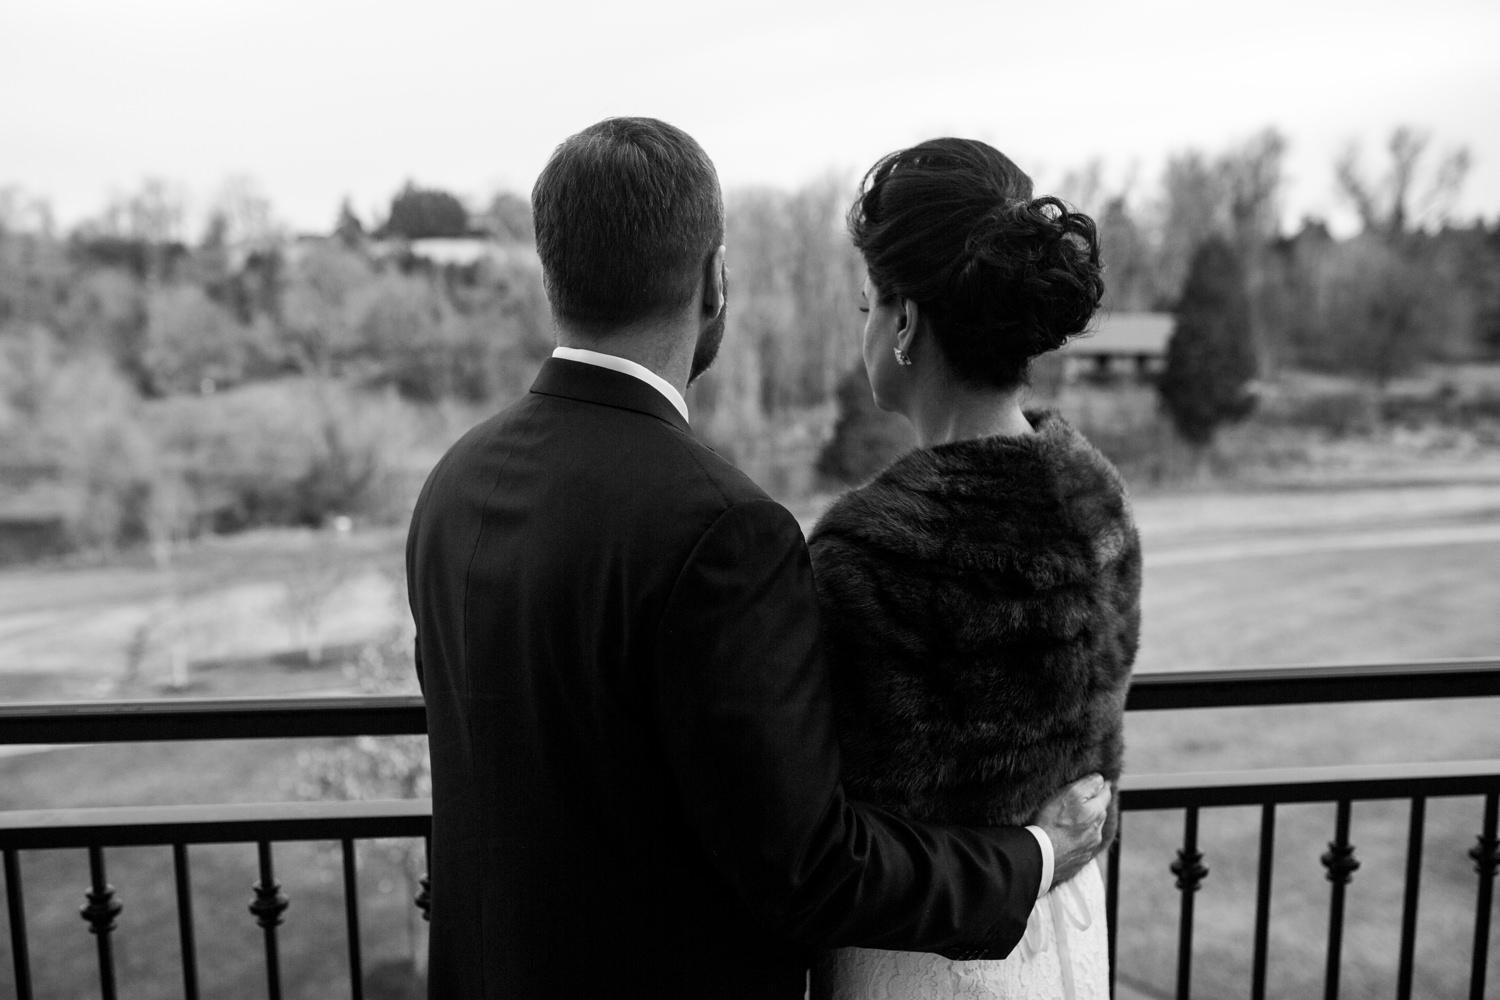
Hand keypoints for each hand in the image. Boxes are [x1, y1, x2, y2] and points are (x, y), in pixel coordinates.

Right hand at [1033, 773, 1110, 890]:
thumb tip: (1101, 780)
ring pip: (1091, 830)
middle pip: (1099, 813)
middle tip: (1082, 800)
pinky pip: (1081, 846)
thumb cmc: (1052, 823)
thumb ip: (1088, 785)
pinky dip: (1077, 839)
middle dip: (1094, 806)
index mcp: (1097, 813)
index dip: (1101, 786)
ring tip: (1071, 821)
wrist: (1041, 856)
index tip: (1099, 782)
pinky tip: (1066, 838)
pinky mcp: (1078, 860)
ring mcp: (1089, 848)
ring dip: (1085, 824)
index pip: (1106, 794)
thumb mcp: (1069, 794)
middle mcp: (1097, 831)